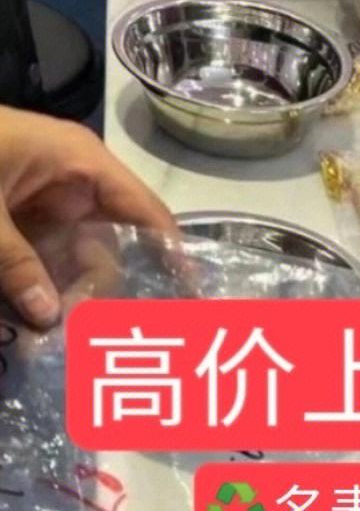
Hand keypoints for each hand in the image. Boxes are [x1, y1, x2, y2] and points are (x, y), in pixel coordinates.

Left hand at [0, 107, 177, 327]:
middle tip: (94, 343)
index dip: (171, 256)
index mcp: (80, 164)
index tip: (190, 304)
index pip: (146, 213)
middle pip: (110, 251)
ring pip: (73, 267)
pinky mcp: (18, 227)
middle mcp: (73, 188)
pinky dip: (37, 295)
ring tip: (60, 346)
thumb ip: (11, 258)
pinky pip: (40, 267)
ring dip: (64, 306)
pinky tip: (34, 330)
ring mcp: (44, 209)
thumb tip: (46, 317)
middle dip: (100, 299)